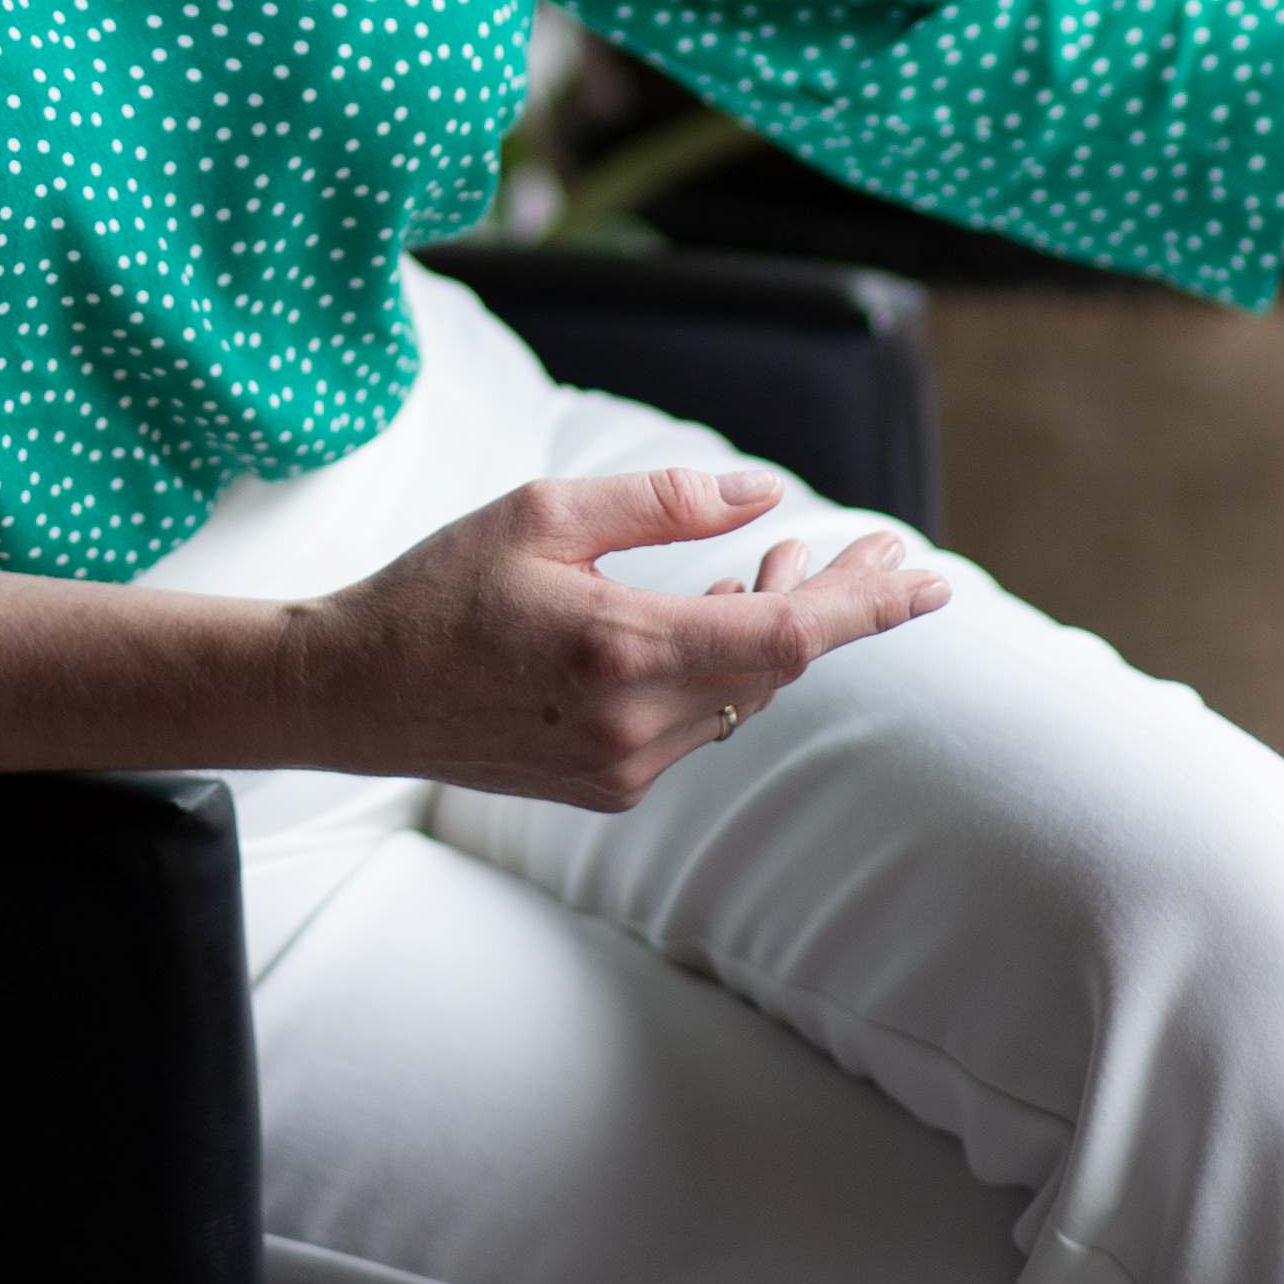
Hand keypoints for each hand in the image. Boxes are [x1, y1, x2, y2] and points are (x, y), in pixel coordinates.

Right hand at [284, 462, 952, 810]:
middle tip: (882, 545)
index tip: (928, 577)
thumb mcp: (544, 511)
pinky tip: (723, 608)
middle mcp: (635, 726)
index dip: (866, 605)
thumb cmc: (440, 586)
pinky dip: (724, 664)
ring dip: (776, 628)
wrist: (355, 692)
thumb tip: (766, 497)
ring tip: (791, 556)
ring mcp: (622, 768)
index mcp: (623, 650)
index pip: (787, 636)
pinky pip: (698, 720)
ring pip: (739, 695)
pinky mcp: (607, 786)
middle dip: (836, 602)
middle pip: (777, 668)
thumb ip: (662, 503)